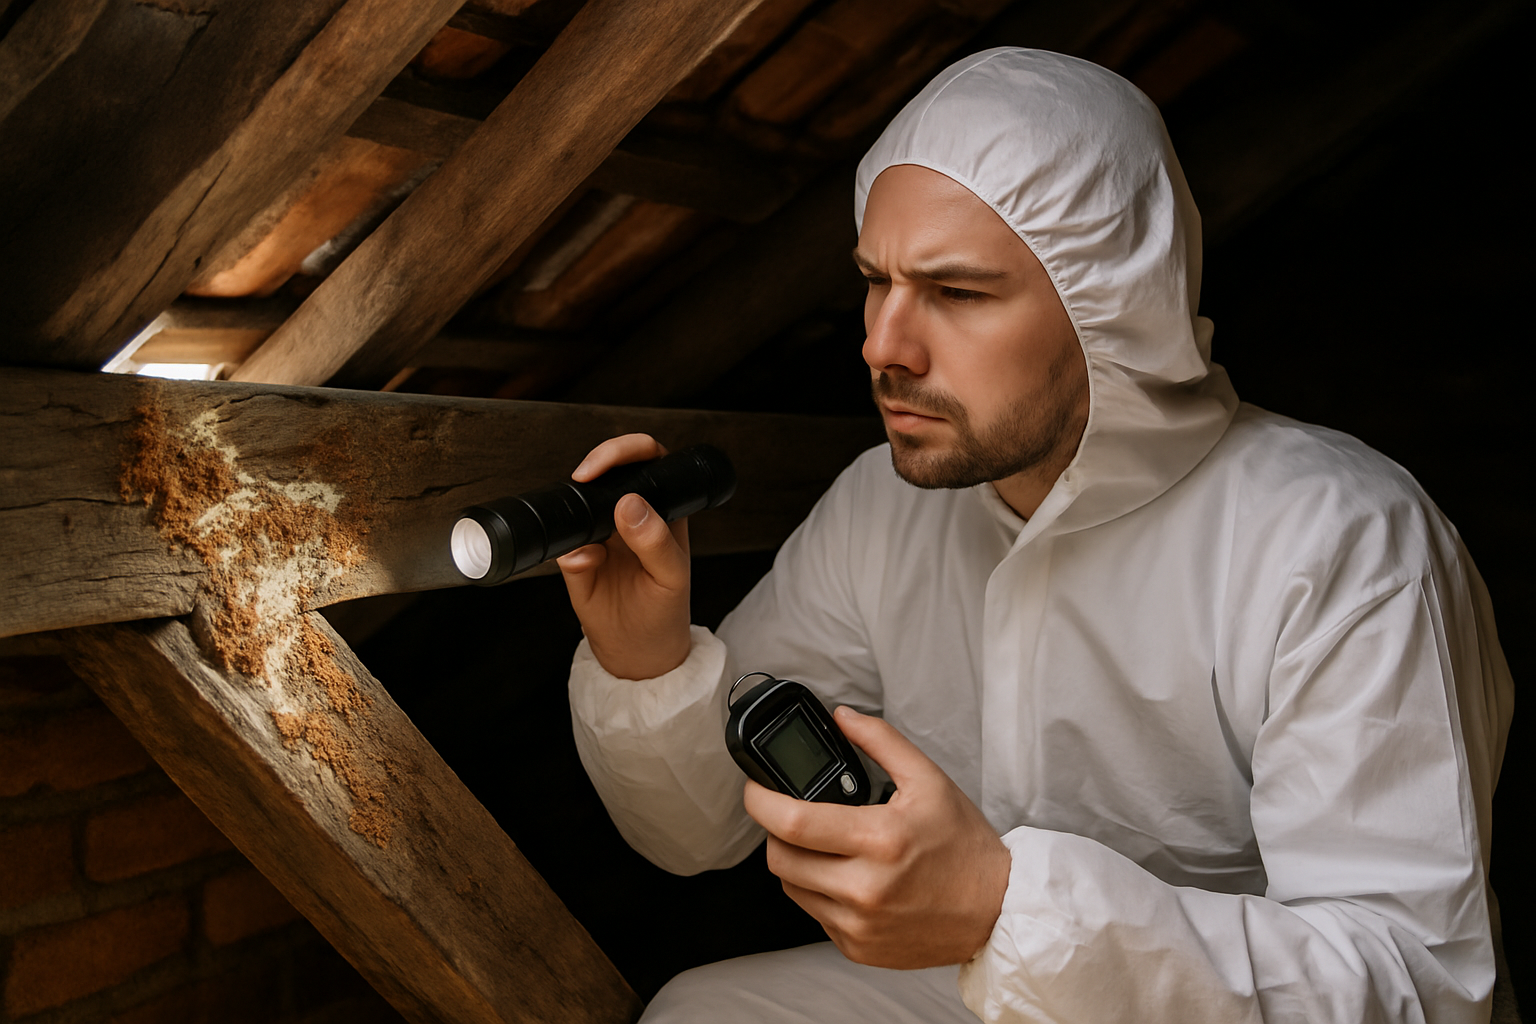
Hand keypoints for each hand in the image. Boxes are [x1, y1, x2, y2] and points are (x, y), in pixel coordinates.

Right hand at [556, 434, 691, 679]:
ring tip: (589, 531)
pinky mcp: (575, 558)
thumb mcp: (671, 578)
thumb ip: (655, 542)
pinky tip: (583, 562)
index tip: (611, 463)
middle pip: (612, 469)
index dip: (631, 449)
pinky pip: (563, 543)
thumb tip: (629, 504)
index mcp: (662, 512)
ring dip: (578, 505)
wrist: (637, 653)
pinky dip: (566, 548)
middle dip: (599, 462)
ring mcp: (600, 535)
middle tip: (586, 476)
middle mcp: (629, 517)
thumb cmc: (665, 612)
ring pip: (582, 501)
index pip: (650, 461)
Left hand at [743, 707, 1010, 968]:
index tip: (755, 789)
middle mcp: (864, 889)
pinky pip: (814, 914)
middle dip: (775, 831)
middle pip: (780, 858)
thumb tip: (841, 717)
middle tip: (792, 815)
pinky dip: (819, 892)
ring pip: (791, 887)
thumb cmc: (964, 845)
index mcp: (879, 840)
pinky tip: (844, 876)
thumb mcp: (929, 780)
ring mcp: (859, 925)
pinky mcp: (857, 948)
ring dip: (795, 861)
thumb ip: (881, 741)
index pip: (792, 822)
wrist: (996, 911)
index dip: (760, 801)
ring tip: (822, 845)